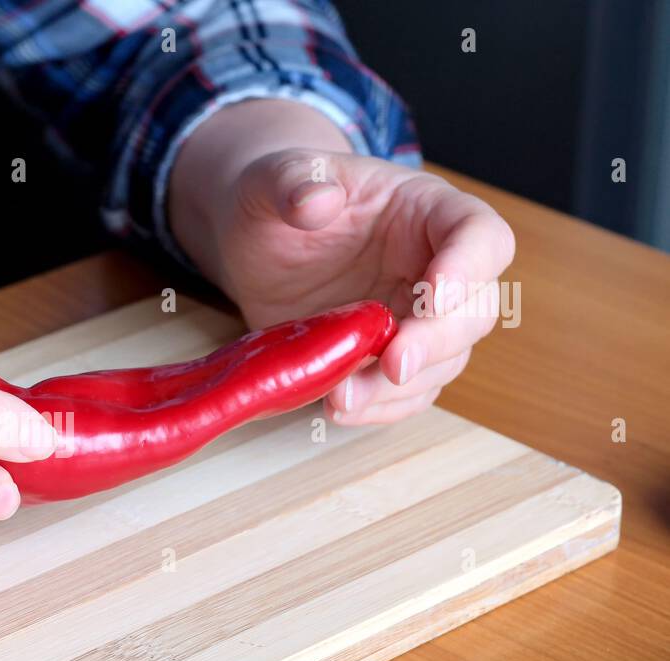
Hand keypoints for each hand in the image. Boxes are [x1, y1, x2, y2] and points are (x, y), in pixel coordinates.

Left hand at [169, 101, 514, 424]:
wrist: (254, 240)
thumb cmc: (275, 199)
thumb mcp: (271, 177)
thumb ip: (291, 182)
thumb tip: (315, 201)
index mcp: (426, 210)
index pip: (480, 235)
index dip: (469, 266)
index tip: (435, 295)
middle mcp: (434, 266)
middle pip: (475, 311)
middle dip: (436, 342)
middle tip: (392, 364)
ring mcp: (414, 317)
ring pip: (443, 362)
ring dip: (400, 388)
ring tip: (342, 398)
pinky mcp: (387, 356)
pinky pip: (405, 393)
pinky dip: (379, 408)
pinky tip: (339, 408)